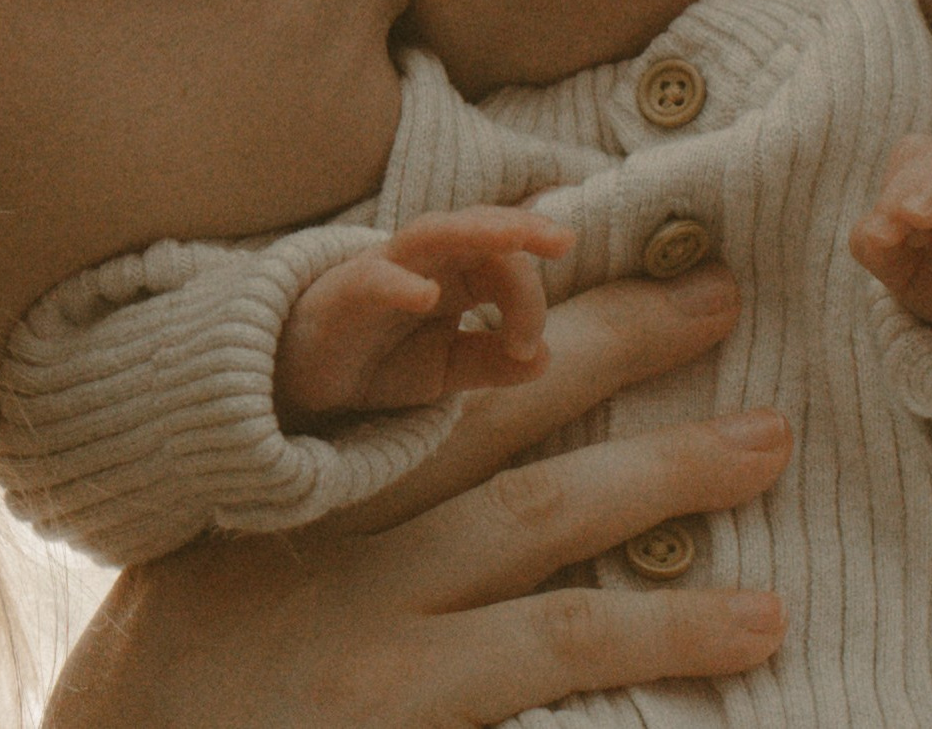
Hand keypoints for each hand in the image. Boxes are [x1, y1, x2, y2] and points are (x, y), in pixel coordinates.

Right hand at [45, 265, 791, 728]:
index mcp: (298, 469)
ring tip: (766, 445)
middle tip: (719, 299)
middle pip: (495, 406)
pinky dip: (652, 638)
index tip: (599, 249)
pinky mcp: (389, 707)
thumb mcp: (221, 554)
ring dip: (664, 475)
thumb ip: (322, 491)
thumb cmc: (165, 680)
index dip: (520, 301)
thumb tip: (437, 437)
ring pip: (541, 518)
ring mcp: (363, 615)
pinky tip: (748, 623)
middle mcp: (332, 518)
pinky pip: (546, 657)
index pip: (418, 358)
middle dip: (613, 344)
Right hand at [274, 207, 574, 424]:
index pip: (505, 265)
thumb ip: (491, 361)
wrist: (302, 380)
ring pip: (434, 233)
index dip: (529, 302)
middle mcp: (425, 261)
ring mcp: (384, 269)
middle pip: (479, 228)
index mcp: (456, 274)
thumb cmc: (379, 360)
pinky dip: (401, 284)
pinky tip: (427, 296)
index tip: (528, 349)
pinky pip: (374, 280)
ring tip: (516, 237)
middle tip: (565, 240)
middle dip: (522, 228)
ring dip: (477, 231)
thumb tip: (545, 359)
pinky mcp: (345, 294)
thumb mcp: (446, 369)